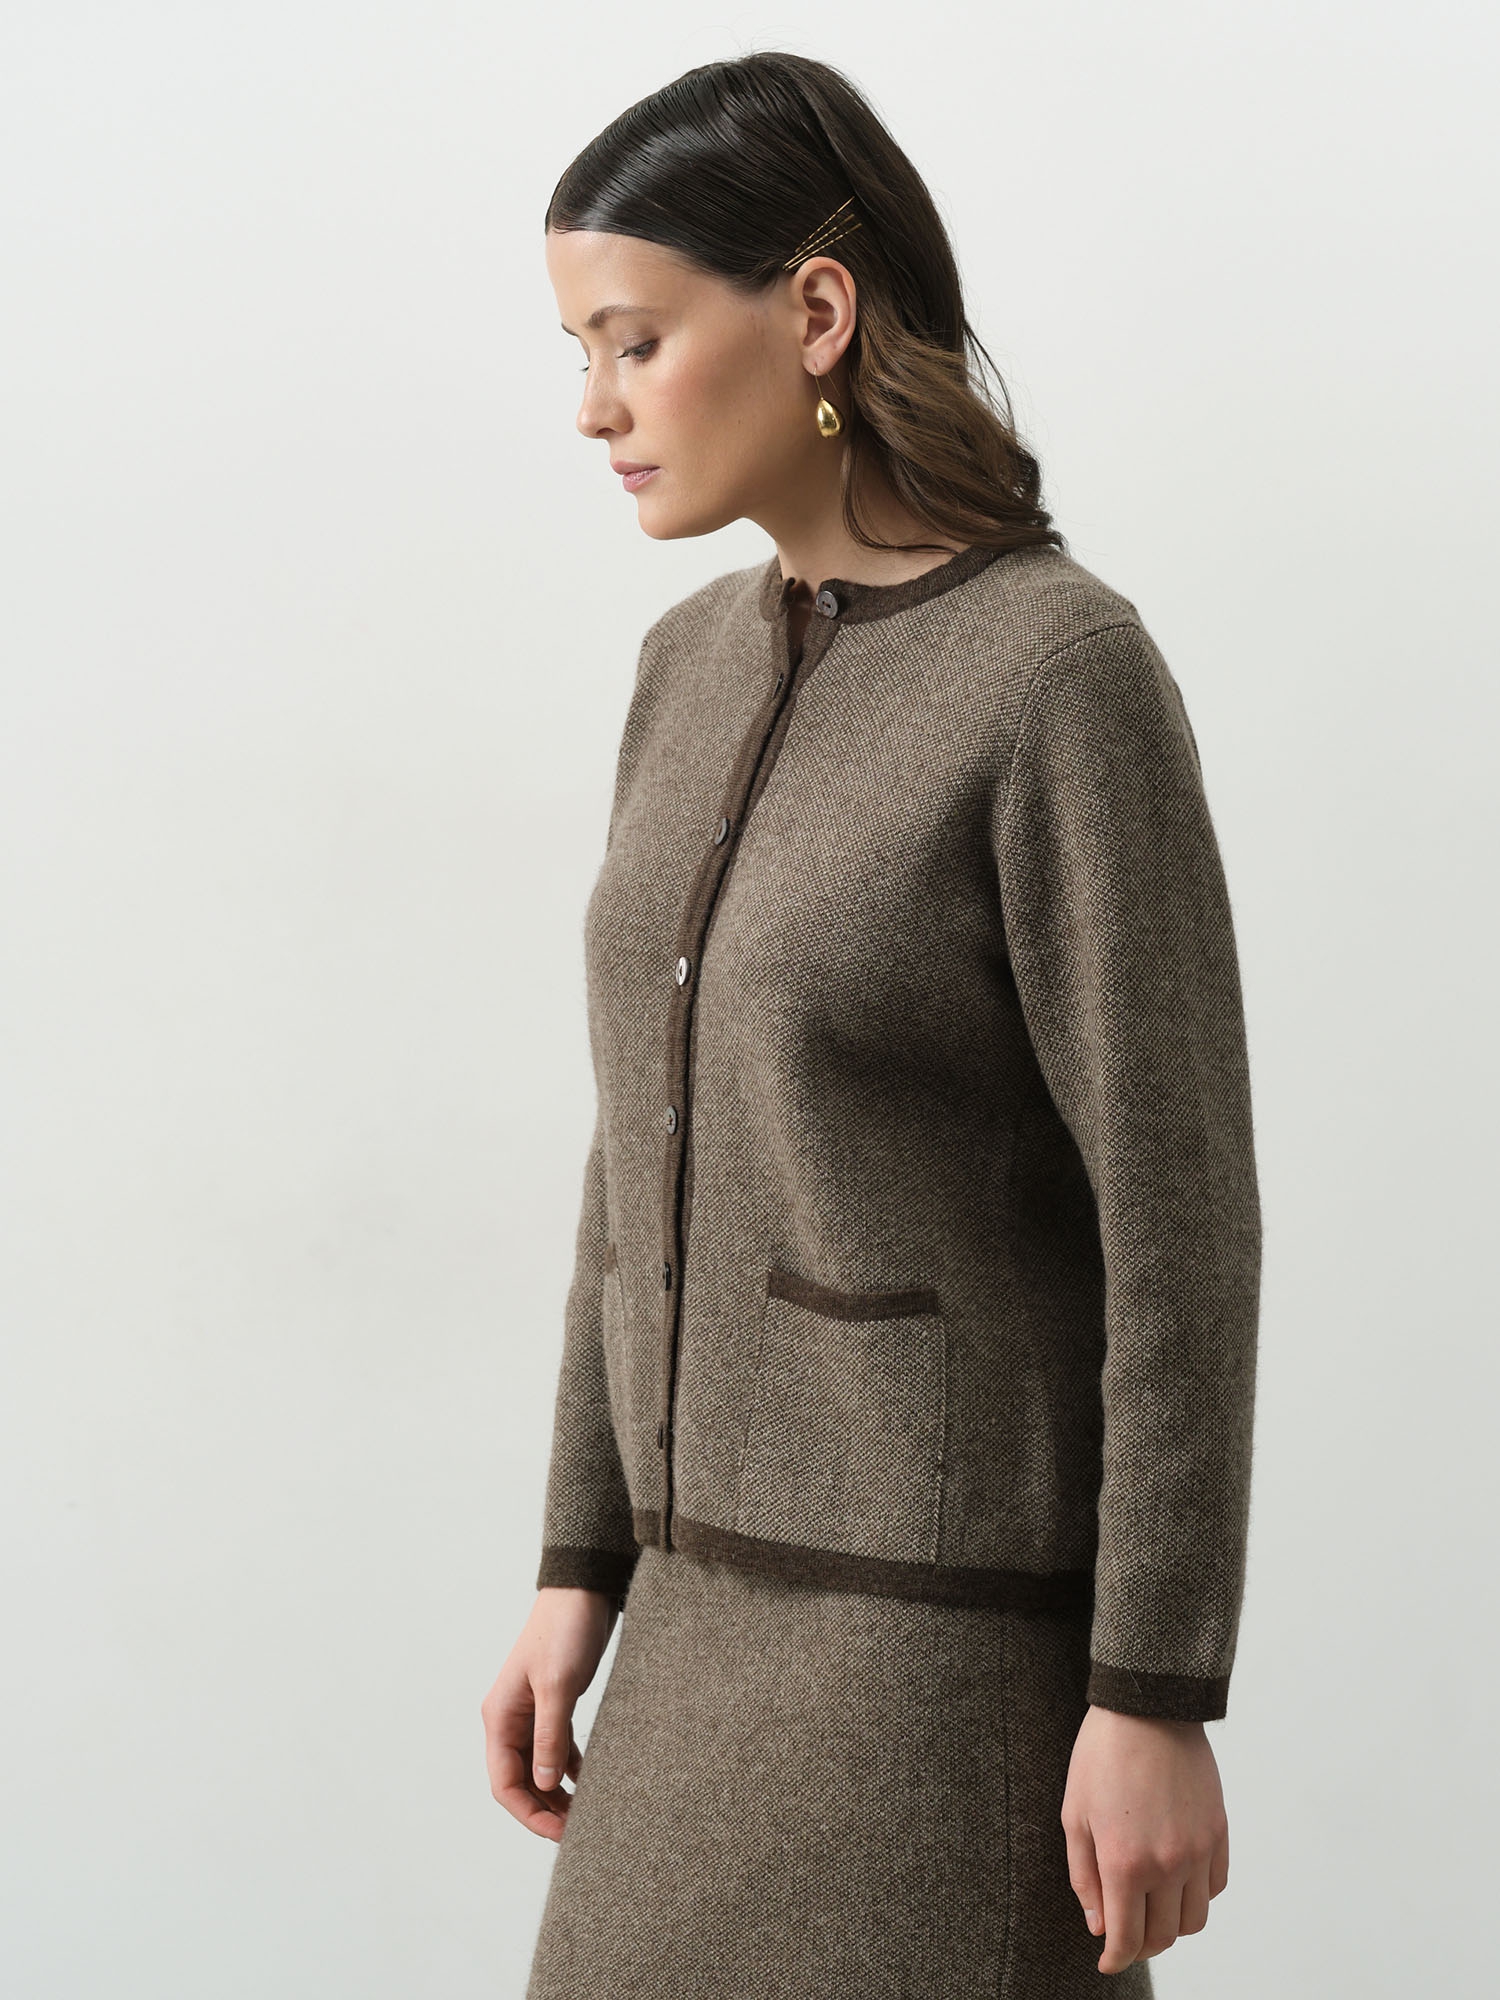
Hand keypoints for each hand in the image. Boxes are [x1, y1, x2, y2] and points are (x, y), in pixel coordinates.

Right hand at [481, 1586, 617, 1841]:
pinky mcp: (554, 1704)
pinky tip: (590, 1784)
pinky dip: (570, 1769)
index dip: (528, 1813)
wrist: (582, 1591)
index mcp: (500, 1716)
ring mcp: (532, 1713)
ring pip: (539, 1768)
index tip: (559, 1833)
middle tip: (579, 1832)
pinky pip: (556, 1749)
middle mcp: (511, 1719)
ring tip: (586, 1815)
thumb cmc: (565, 1631)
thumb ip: (550, 1736)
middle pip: (520, 1781)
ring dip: (557, 1793)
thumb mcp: (558, 1685)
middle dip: (544, 1809)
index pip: (504, 1783)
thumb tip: (544, 1784)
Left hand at [1061, 1704, 1229, 1972]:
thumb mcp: (1074, 1813)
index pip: (1127, 1938)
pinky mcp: (1219, 1832)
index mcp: (1124, 1862)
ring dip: (1172, 1926)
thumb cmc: (1101, 1755)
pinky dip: (1197, 1896)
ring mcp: (1199, 1850)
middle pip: (1163, 1936)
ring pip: (1194, 1920)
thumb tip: (1098, 1925)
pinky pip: (1216, 1887)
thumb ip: (1084, 1876)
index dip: (1115, 1959)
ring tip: (1151, 1910)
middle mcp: (1167, 1864)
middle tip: (1125, 1936)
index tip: (1107, 1962)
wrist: (1148, 1707)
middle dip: (1141, 1945)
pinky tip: (1176, 1880)